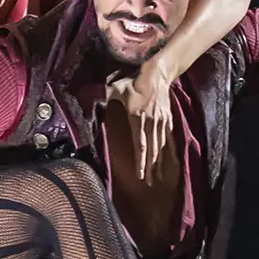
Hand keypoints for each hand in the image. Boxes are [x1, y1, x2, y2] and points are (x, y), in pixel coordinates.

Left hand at [107, 61, 173, 182]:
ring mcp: (161, 122)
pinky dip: (169, 151)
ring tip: (159, 177)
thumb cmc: (134, 82)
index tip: (141, 176)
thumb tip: (90, 97)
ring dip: (160, 163)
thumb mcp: (117, 88)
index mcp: (137, 118)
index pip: (140, 145)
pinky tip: (169, 161)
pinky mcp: (168, 120)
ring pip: (161, 146)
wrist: (157, 75)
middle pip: (152, 150)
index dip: (140, 162)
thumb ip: (104, 95)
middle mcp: (151, 123)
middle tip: (150, 183)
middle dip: (151, 168)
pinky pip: (168, 139)